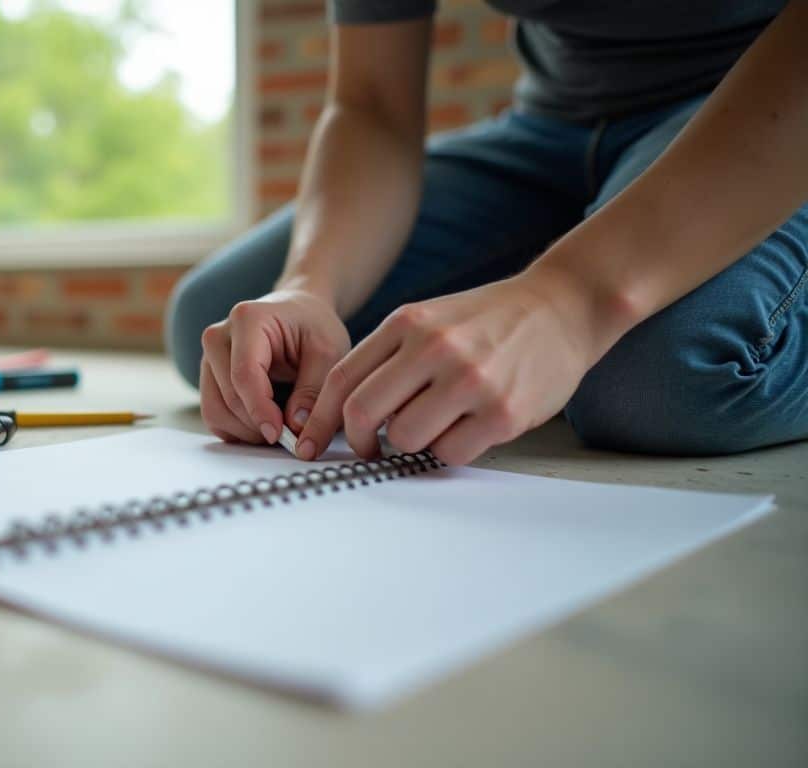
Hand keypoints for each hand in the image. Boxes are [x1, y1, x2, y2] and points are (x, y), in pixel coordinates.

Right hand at [199, 288, 352, 443]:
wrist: (298, 314)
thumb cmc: (313, 327)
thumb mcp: (329, 352)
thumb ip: (314, 390)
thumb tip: (295, 426)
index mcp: (247, 320)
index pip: (244, 375)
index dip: (260, 411)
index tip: (281, 435)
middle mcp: (218, 337)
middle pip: (229, 398)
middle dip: (259, 425)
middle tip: (291, 436)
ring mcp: (208, 359)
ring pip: (215, 411)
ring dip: (247, 431)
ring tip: (281, 428)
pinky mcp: (208, 378)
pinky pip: (214, 415)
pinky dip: (238, 429)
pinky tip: (264, 423)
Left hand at [297, 270, 603, 463]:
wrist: (561, 308)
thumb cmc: (487, 321)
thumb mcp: (428, 319)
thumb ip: (386, 356)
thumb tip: (341, 411)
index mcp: (407, 323)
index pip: (341, 380)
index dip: (321, 420)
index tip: (313, 442)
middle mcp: (434, 349)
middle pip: (363, 413)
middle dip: (360, 440)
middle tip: (372, 447)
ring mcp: (470, 381)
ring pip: (405, 439)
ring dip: (412, 443)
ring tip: (434, 425)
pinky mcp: (503, 413)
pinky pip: (450, 453)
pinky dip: (449, 449)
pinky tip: (465, 429)